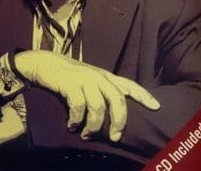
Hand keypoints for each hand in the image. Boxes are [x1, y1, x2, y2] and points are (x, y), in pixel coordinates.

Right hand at [15, 50, 159, 141]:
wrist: (44, 63)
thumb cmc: (67, 75)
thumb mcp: (88, 79)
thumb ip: (101, 90)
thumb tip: (112, 113)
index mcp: (104, 76)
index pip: (128, 84)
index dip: (143, 95)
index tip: (156, 106)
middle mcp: (97, 76)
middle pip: (118, 99)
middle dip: (119, 121)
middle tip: (115, 137)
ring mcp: (84, 78)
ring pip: (98, 107)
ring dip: (94, 126)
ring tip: (86, 135)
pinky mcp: (70, 83)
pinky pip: (79, 107)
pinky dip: (76, 120)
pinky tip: (72, 126)